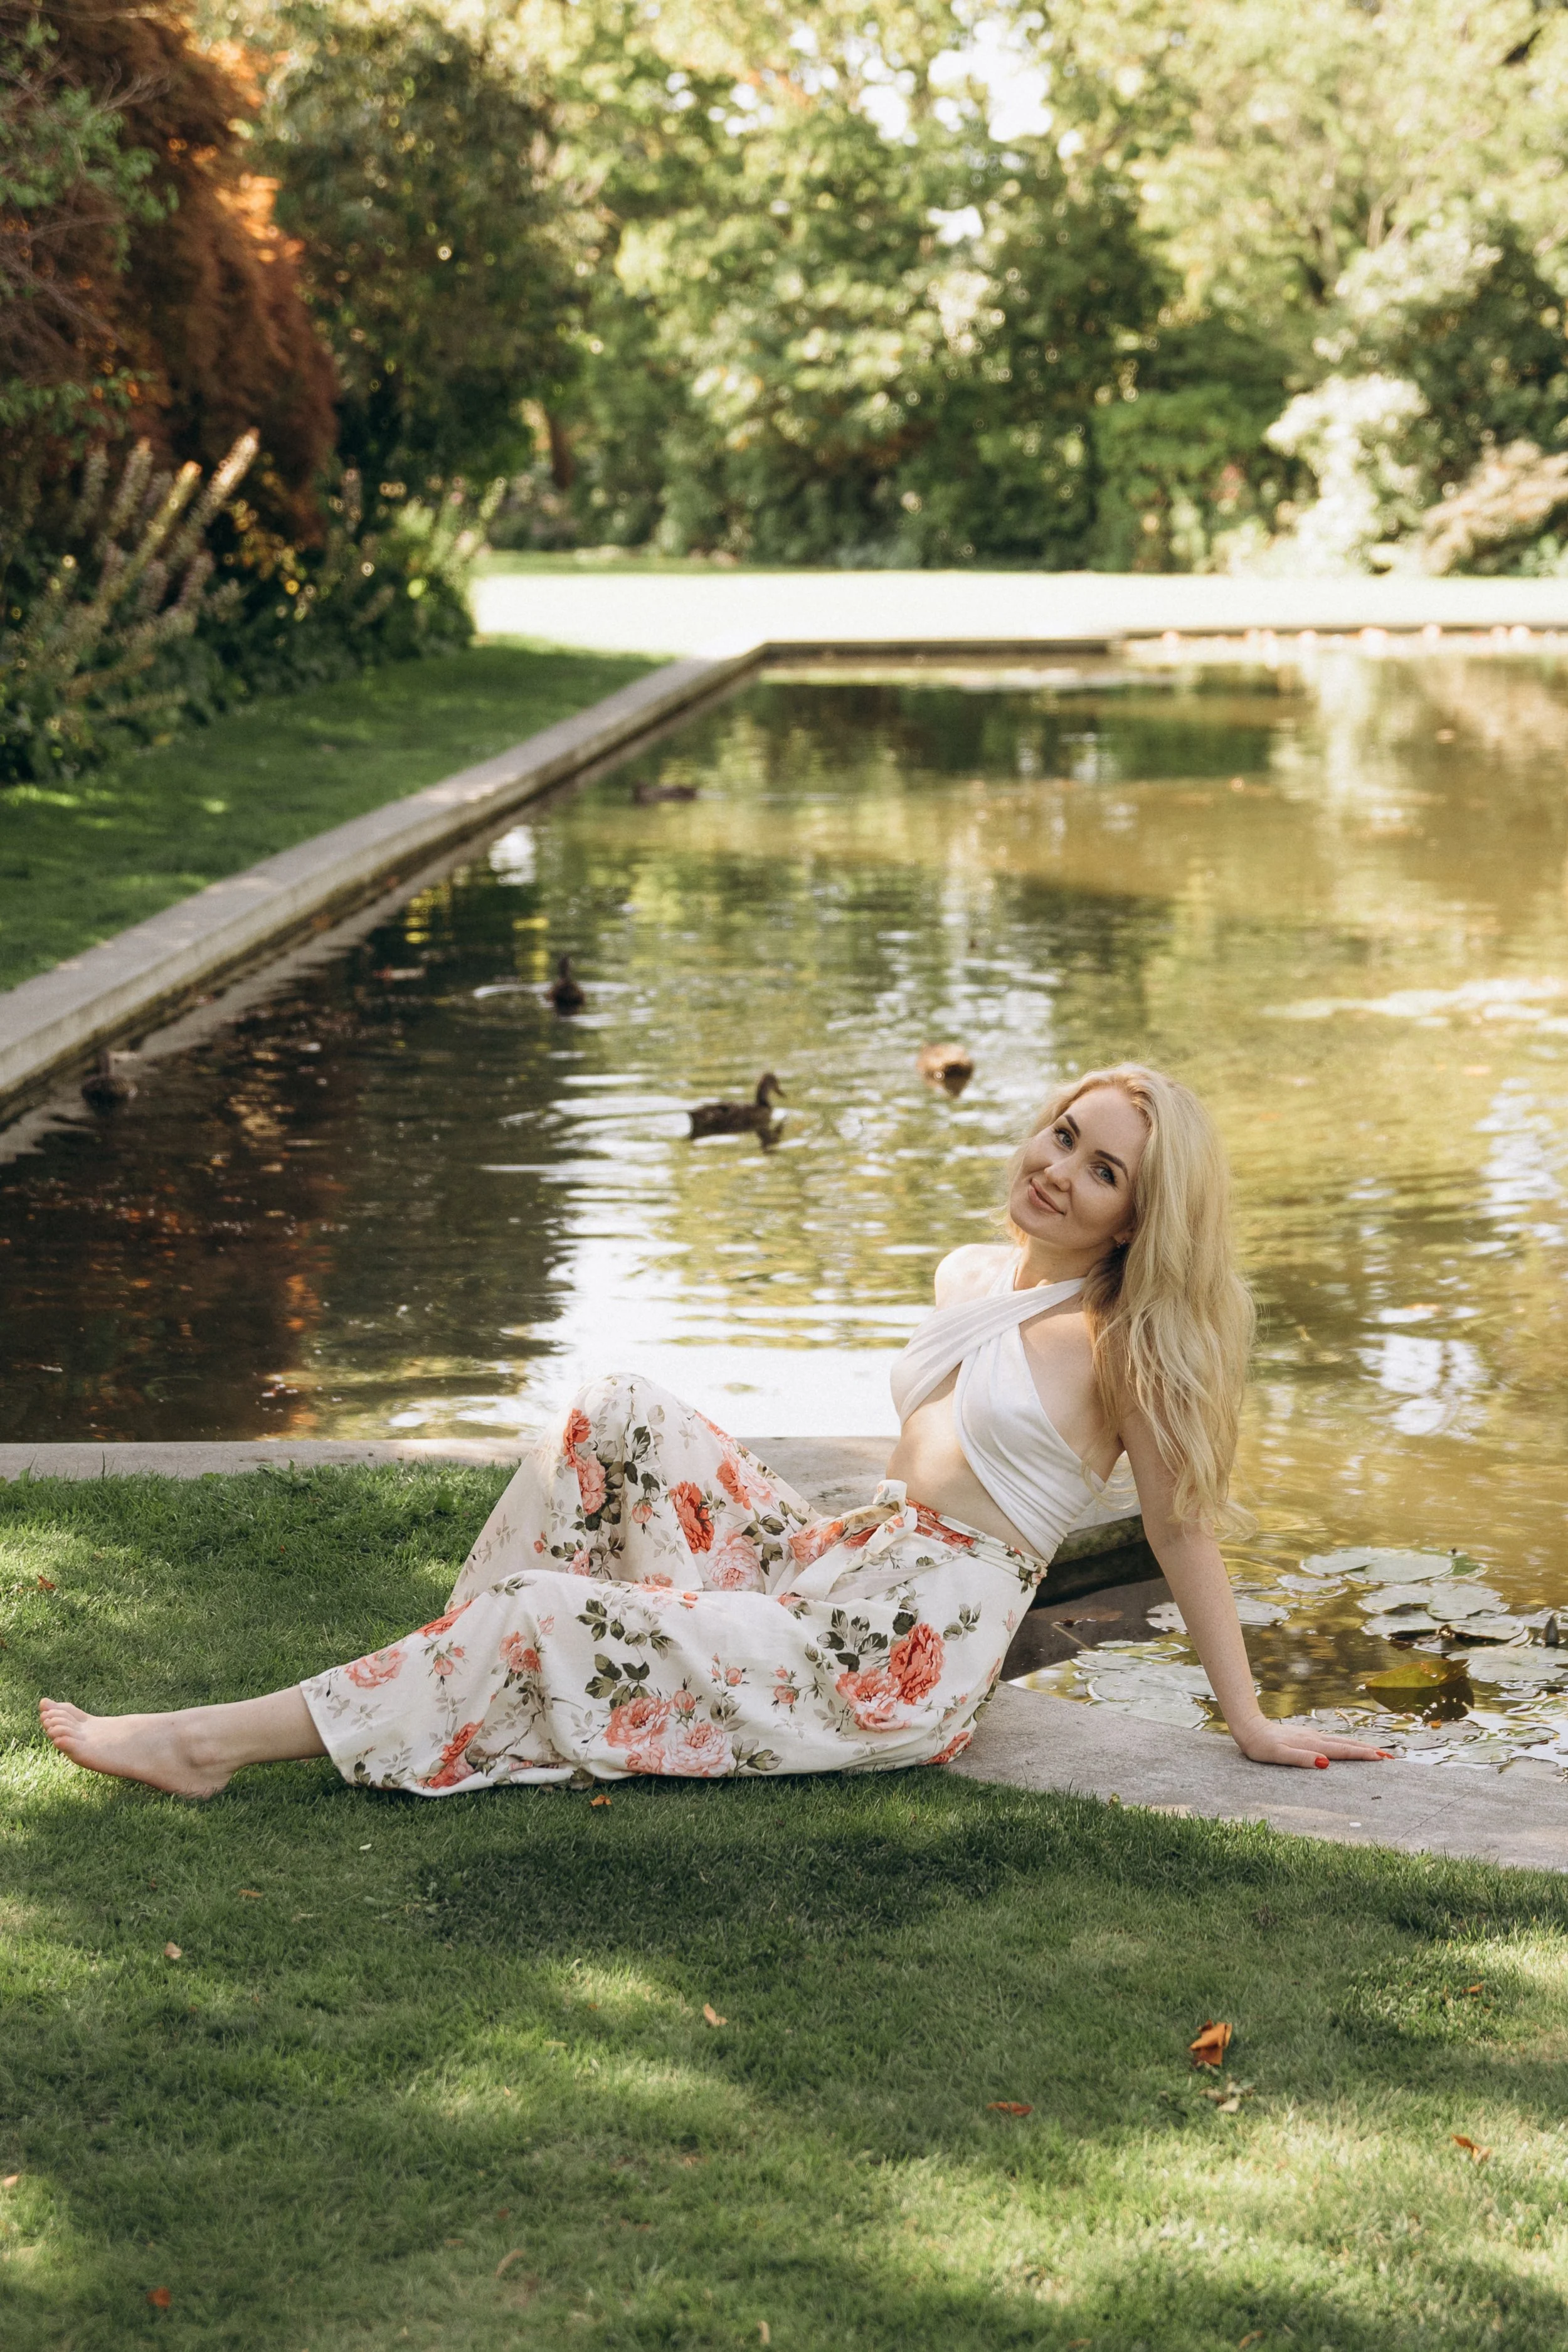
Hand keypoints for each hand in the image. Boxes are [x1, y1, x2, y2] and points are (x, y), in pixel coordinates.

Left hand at [1232, 1720, 1392, 1769]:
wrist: (1249, 1728)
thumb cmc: (1261, 1746)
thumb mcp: (1278, 1756)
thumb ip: (1301, 1759)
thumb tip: (1325, 1763)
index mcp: (1313, 1744)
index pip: (1343, 1751)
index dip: (1364, 1755)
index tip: (1383, 1758)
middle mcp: (1316, 1738)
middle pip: (1348, 1744)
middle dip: (1369, 1750)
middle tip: (1390, 1757)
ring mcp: (1312, 1736)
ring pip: (1341, 1741)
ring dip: (1360, 1746)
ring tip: (1376, 1752)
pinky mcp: (1306, 1736)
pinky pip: (1333, 1741)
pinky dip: (1347, 1745)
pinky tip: (1347, 1748)